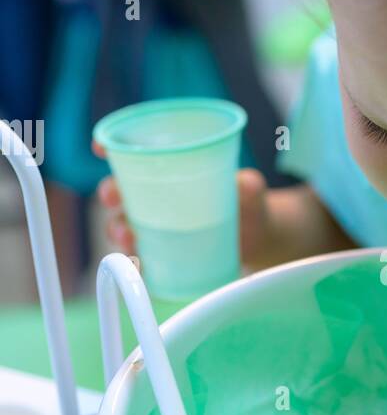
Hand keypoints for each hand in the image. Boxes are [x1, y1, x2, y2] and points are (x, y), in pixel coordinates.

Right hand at [95, 163, 271, 268]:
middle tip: (114, 198)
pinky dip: (134, 264)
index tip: (100, 146)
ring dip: (117, 230)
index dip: (111, 146)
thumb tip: (246, 183)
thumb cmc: (247, 203)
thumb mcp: (250, 190)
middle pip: (120, 189)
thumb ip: (249, 186)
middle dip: (109, 192)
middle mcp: (155, 196)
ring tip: (129, 238)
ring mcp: (156, 225)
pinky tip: (137, 267)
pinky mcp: (163, 252)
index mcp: (169, 170)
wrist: (257, 237)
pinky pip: (140, 258)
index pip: (133, 154)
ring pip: (123, 224)